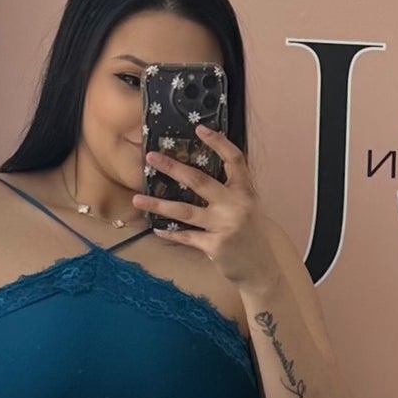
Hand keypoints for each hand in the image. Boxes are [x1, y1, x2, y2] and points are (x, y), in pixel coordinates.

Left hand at [133, 125, 278, 289]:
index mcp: (245, 191)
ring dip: (158, 204)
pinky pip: (187, 236)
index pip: (234, 159)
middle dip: (173, 167)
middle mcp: (236, 205)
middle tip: (151, 156)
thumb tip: (195, 172)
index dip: (218, 142)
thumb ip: (228, 190)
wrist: (260, 268)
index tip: (199, 129)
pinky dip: (170, 233)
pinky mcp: (215, 245)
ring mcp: (225, 225)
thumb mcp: (246, 206)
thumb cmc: (249, 234)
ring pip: (185, 211)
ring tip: (137, 198)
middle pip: (200, 181)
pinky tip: (156, 227)